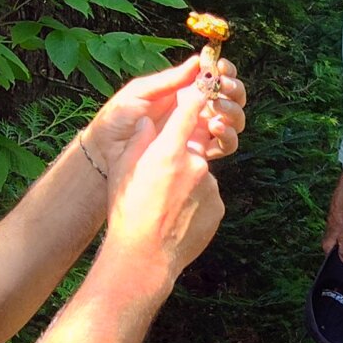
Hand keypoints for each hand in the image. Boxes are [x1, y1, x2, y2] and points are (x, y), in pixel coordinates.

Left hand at [91, 54, 245, 171]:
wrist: (105, 153)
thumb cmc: (117, 119)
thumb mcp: (140, 92)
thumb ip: (169, 80)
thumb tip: (197, 61)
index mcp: (183, 91)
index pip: (214, 78)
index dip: (224, 72)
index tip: (222, 67)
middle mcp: (196, 109)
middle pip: (231, 98)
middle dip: (234, 90)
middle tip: (224, 86)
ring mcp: (200, 131)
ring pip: (233, 120)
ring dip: (233, 111)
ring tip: (217, 109)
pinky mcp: (200, 152)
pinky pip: (225, 145)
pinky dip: (227, 135)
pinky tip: (215, 128)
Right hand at [104, 88, 224, 281]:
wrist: (145, 257)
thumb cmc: (127, 211)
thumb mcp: (124, 169)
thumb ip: (139, 139)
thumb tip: (150, 120)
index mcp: (169, 151)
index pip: (191, 109)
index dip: (197, 94)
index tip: (202, 85)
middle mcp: (196, 164)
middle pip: (194, 147)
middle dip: (180, 156)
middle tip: (159, 180)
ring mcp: (211, 186)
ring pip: (199, 174)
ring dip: (186, 183)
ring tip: (164, 205)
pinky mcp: (219, 207)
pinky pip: (207, 195)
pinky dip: (194, 201)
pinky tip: (176, 217)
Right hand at [323, 189, 342, 262]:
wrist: (339, 209)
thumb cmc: (340, 222)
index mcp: (326, 246)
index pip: (332, 259)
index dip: (341, 260)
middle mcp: (326, 243)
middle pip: (337, 253)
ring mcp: (330, 238)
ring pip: (340, 247)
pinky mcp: (334, 234)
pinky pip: (341, 242)